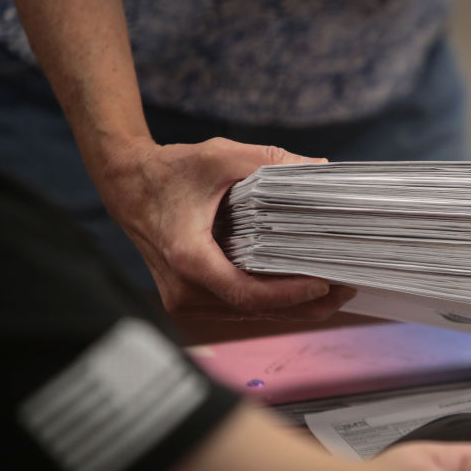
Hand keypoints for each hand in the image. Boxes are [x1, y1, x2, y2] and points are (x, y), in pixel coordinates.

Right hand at [98, 136, 354, 318]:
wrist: (126, 184)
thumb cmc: (169, 171)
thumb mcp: (220, 157)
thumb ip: (269, 162)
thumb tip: (319, 168)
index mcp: (188, 259)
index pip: (246, 294)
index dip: (288, 295)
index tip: (323, 285)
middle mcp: (184, 289)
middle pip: (253, 310)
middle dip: (302, 305)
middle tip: (345, 290)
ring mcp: (184, 298)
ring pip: (246, 313)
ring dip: (289, 307)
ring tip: (333, 292)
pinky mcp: (189, 297)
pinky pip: (236, 306)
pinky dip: (269, 301)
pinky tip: (299, 289)